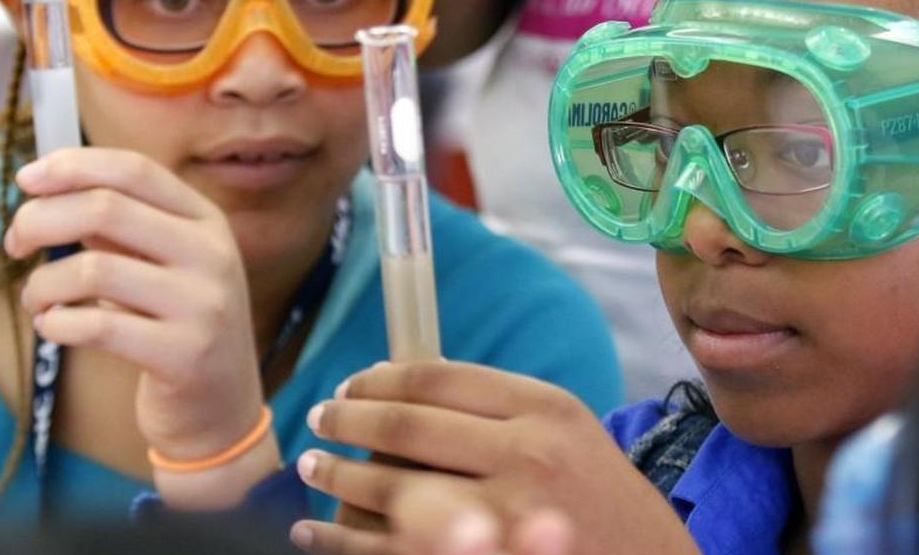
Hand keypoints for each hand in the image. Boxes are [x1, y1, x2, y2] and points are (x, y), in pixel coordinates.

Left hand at [5, 148, 275, 505]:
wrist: (220, 410)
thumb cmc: (177, 329)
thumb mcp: (165, 265)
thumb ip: (121, 226)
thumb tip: (49, 189)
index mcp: (207, 222)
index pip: (134, 170)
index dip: (73, 166)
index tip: (26, 180)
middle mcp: (213, 255)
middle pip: (105, 208)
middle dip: (40, 220)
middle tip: (15, 245)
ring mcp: (204, 305)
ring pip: (92, 268)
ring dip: (42, 283)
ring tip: (37, 301)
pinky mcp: (184, 355)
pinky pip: (95, 327)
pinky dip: (57, 324)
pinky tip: (55, 328)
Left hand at [289, 362, 699, 554]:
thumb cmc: (606, 503)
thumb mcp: (569, 434)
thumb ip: (500, 409)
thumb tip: (403, 383)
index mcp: (547, 409)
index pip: (437, 379)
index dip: (380, 380)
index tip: (352, 385)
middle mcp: (526, 456)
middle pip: (406, 426)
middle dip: (348, 420)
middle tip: (320, 417)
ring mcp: (503, 519)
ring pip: (391, 487)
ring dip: (337, 476)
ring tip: (312, 465)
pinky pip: (388, 551)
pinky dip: (339, 541)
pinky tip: (313, 530)